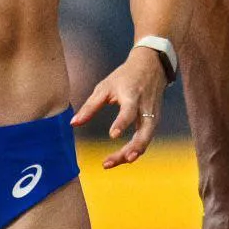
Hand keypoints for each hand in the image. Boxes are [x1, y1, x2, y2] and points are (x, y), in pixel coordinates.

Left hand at [73, 47, 168, 167]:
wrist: (152, 66)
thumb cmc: (126, 76)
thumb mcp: (105, 87)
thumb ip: (90, 106)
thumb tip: (74, 123)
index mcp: (133, 96)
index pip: (129, 112)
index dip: (122, 123)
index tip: (113, 135)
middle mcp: (146, 108)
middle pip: (143, 133)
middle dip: (130, 149)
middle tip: (110, 161)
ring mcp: (153, 115)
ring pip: (146, 139)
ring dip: (132, 153)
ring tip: (115, 163)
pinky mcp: (155, 120)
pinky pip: (146, 138)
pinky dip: (136, 149)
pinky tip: (123, 157)